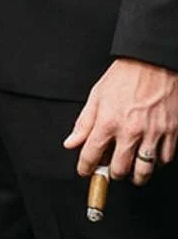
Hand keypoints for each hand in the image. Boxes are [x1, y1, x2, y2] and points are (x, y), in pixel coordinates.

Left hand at [65, 57, 177, 184]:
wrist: (153, 62)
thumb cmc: (124, 77)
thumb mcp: (96, 96)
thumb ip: (84, 123)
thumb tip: (71, 143)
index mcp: (108, 122)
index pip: (91, 155)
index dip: (85, 168)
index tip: (85, 170)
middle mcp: (130, 131)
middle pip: (119, 169)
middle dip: (112, 174)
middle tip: (111, 170)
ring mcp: (152, 133)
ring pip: (144, 170)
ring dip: (136, 176)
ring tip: (132, 173)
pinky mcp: (171, 131)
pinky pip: (165, 159)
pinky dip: (157, 163)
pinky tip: (150, 158)